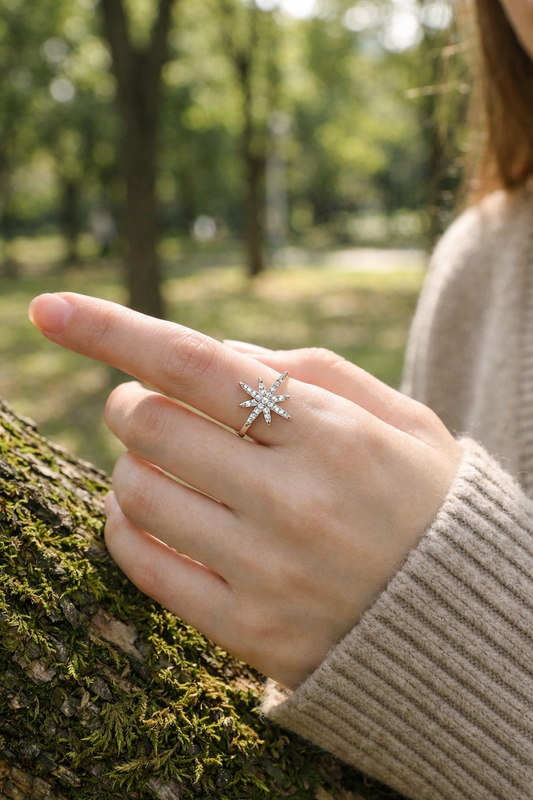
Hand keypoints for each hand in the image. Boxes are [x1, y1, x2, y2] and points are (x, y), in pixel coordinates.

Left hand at [28, 292, 462, 689]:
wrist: (458, 621)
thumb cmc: (423, 499)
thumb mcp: (397, 415)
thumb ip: (309, 368)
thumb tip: (211, 352)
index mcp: (331, 433)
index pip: (198, 364)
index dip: (113, 330)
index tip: (49, 308)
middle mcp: (293, 501)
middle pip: (150, 425)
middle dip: (131, 403)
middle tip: (148, 406)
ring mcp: (265, 571)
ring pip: (135, 493)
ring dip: (130, 465)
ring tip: (162, 465)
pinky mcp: (245, 628)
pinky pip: (143, 566)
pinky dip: (125, 527)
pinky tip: (147, 515)